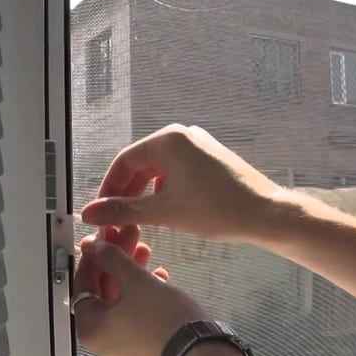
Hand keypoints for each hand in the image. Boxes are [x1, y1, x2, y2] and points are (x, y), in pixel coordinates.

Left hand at [74, 231, 206, 355]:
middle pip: (103, 291)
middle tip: (127, 237)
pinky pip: (136, 314)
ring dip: (132, 273)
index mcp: (90, 327)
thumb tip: (94, 247)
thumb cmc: (163, 319)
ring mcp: (124, 347)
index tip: (103, 237)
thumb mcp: (136, 280)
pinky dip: (143, 294)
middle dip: (117, 260)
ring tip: (146, 249)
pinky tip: (159, 276)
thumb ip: (112, 259)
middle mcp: (102, 341)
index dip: (94, 255)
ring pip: (122, 301)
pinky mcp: (145, 348)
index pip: (83, 283)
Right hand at [81, 124, 280, 240]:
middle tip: (117, 219)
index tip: (101, 211)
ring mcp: (198, 146)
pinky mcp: (210, 159)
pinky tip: (163, 212)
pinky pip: (177, 172)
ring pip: (159, 170)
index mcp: (169, 139)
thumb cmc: (218, 210)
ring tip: (138, 220)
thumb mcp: (164, 212)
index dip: (108, 188)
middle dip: (126, 193)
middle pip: (141, 164)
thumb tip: (89, 213)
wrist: (266, 215)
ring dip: (145, 194)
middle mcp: (182, 136)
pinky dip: (164, 191)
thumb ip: (123, 211)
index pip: (124, 161)